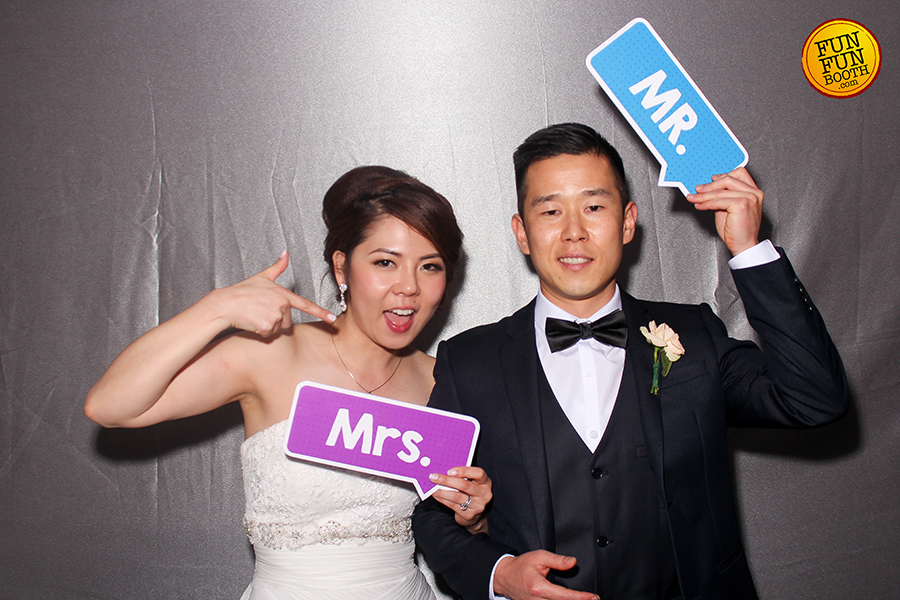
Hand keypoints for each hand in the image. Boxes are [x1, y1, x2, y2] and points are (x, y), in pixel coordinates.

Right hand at [206, 251, 335, 335]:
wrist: (225, 304)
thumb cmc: (242, 291)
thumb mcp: (262, 276)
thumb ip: (278, 266)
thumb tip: (285, 252)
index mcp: (283, 294)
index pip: (306, 304)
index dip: (321, 312)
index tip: (333, 319)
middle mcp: (281, 305)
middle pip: (288, 320)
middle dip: (277, 318)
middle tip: (261, 310)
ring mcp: (275, 317)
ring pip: (278, 328)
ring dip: (268, 325)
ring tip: (256, 315)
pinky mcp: (267, 328)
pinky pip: (269, 334)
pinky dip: (261, 331)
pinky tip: (253, 322)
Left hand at [429, 466, 491, 532]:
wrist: (476, 516)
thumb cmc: (471, 494)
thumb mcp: (473, 483)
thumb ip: (463, 477)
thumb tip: (443, 469)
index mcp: (486, 482)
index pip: (479, 473)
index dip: (464, 471)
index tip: (449, 471)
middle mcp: (484, 494)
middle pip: (464, 485)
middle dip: (447, 480)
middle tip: (434, 477)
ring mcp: (477, 506)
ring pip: (456, 496)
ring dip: (442, 491)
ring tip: (432, 487)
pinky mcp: (469, 515)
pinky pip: (452, 505)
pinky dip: (442, 499)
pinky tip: (436, 495)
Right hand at [493, 552, 599, 599]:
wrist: (504, 576)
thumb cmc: (521, 566)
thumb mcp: (539, 557)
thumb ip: (557, 560)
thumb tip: (573, 562)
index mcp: (538, 588)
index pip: (564, 595)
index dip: (581, 597)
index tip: (593, 597)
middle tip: (595, 599)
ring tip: (586, 599)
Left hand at [686, 167, 762, 255]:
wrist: (744, 246)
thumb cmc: (738, 231)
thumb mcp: (729, 208)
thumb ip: (723, 197)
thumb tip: (708, 189)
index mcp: (754, 191)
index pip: (739, 173)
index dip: (723, 175)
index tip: (710, 180)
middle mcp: (754, 193)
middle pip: (728, 179)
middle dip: (710, 185)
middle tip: (698, 190)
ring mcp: (749, 198)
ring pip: (721, 190)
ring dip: (704, 195)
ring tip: (694, 198)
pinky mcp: (741, 204)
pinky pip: (718, 200)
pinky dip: (706, 203)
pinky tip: (700, 206)